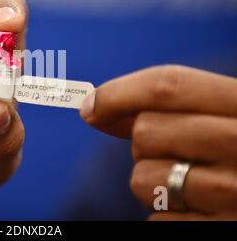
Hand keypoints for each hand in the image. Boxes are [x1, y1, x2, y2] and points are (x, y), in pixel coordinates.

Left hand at [80, 65, 236, 219]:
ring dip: (152, 183)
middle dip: (145, 143)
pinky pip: (156, 219)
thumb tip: (93, 109)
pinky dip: (164, 215)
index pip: (168, 86)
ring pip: (142, 178)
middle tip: (176, 153)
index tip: (90, 107)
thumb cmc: (236, 150)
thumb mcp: (219, 117)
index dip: (118, 93)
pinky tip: (197, 210)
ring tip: (190, 185)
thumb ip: (165, 108)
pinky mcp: (222, 231)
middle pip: (147, 131)